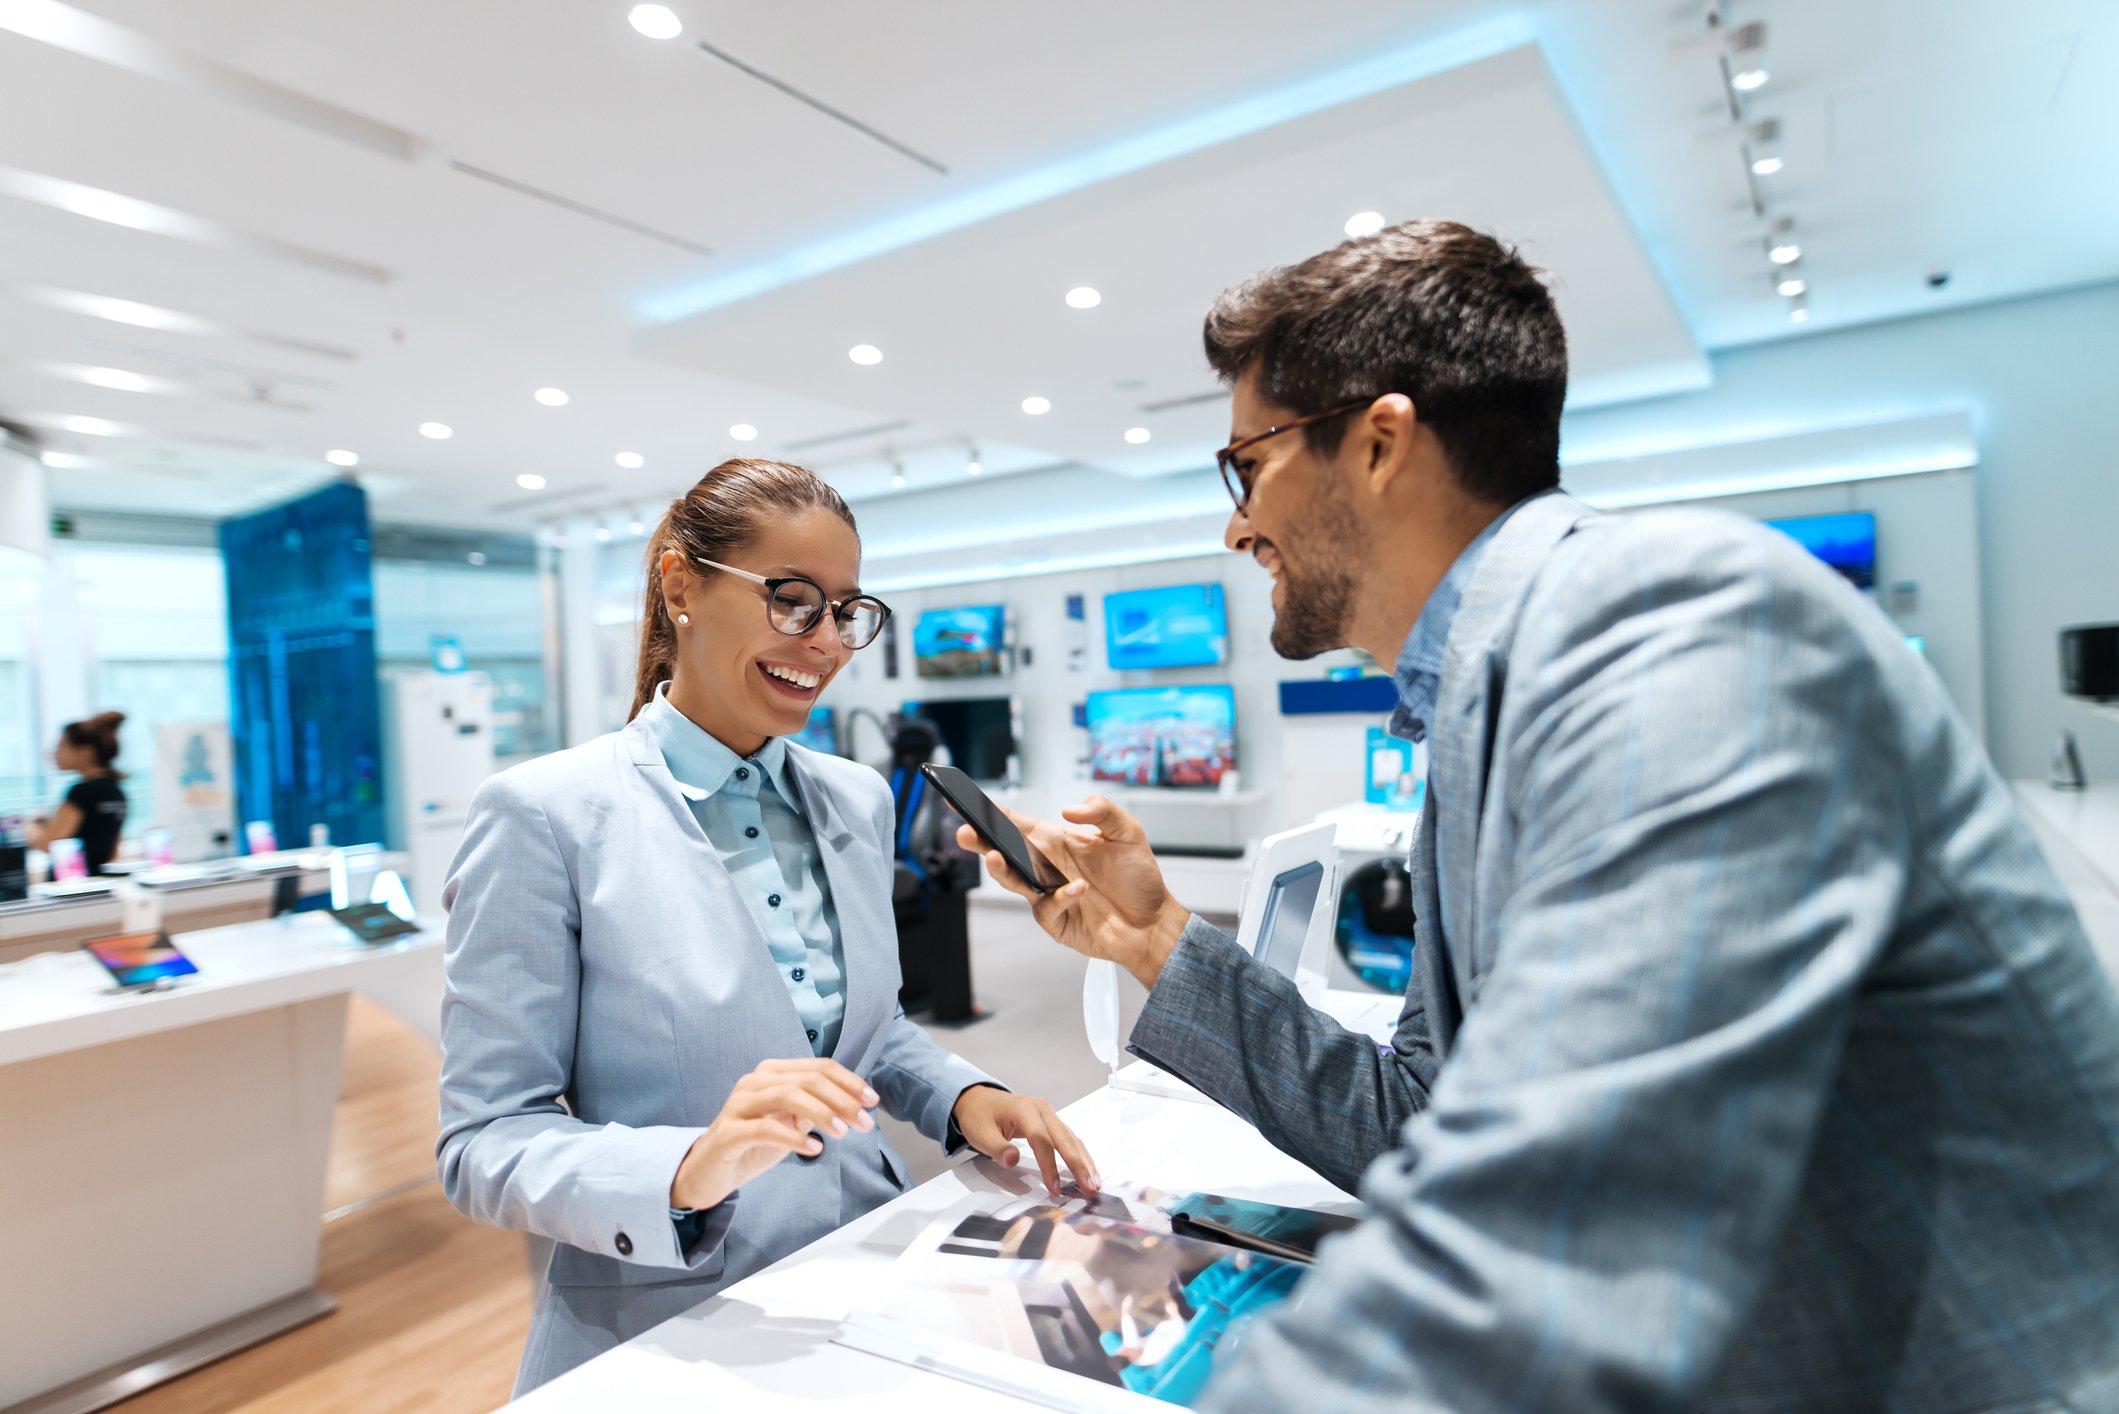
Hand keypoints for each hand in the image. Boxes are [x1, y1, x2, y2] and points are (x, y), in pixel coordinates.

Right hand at [670, 1057, 876, 1210]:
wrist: (708, 1173)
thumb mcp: (790, 1124)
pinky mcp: (728, 1132)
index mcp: (771, 1073)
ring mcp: (738, 1105)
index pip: (818, 1067)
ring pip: (787, 1095)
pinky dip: (793, 1136)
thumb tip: (852, 1104)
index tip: (873, 1101)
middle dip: (842, 1099)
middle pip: (807, 1079)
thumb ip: (815, 1110)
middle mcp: (754, 1082)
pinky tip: (814, 1148)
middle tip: (865, 1123)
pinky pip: (765, 1128)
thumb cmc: (752, 1145)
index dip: (849, 1082)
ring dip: (821, 1113)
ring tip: (843, 1133)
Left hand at [952, 1086, 1099, 1196]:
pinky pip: (1069, 1138)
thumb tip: (1013, 1160)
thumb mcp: (980, 1134)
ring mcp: (1049, 1114)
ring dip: (1084, 1161)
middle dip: (1078, 1164)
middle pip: (1064, 1138)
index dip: (1049, 1165)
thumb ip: (997, 1148)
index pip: (1041, 1139)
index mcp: (1024, 1109)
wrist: (979, 1099)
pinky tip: (1088, 1170)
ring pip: (1072, 1138)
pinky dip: (1080, 1155)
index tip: (1054, 1188)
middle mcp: (1041, 1109)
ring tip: (1094, 1183)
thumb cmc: (979, 1116)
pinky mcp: (1052, 1122)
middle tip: (1089, 1187)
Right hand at [956, 795, 1190, 990]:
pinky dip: (1061, 897)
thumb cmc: (1138, 878)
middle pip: (1004, 851)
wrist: (1153, 922)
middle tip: (965, 832)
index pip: (1016, 823)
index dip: (989, 812)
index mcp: (1055, 841)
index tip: (964, 800)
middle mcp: (1046, 867)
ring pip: (1014, 881)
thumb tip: (1069, 809)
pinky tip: (1078, 889)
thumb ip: (1103, 811)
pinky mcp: (1055, 920)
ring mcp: (1047, 894)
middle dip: (981, 841)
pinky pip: (1048, 907)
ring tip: (996, 857)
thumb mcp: (1128, 833)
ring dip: (1002, 870)